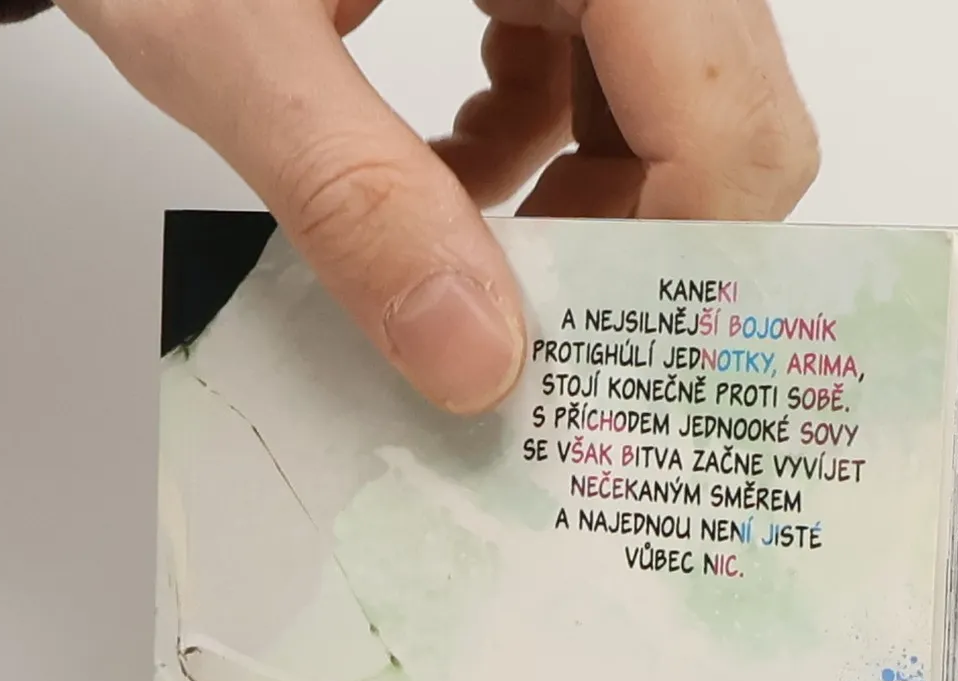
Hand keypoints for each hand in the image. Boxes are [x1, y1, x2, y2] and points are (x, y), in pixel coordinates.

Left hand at [57, 0, 817, 413]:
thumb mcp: (234, 38)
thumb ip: (353, 195)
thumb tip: (476, 365)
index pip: (721, 111)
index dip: (677, 258)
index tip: (582, 367)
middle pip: (723, 115)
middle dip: (634, 247)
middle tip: (527, 340)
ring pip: (666, 107)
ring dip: (579, 214)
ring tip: (464, 269)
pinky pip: (593, 76)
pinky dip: (531, 154)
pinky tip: (437, 181)